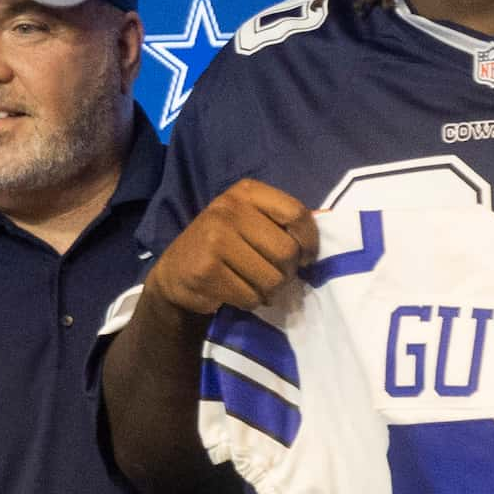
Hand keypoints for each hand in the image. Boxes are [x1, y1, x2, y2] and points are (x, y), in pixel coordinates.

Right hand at [142, 179, 319, 320]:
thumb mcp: (250, 220)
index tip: (305, 258)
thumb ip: (281, 223)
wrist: (176, 271)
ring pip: (271, 278)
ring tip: (255, 286)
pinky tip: (237, 293)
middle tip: (274, 276)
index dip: (309, 241)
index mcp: (246, 192)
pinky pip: (251, 296)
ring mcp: (215, 239)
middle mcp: (228, 209)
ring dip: (270, 291)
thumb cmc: (224, 245)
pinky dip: (250, 302)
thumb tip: (317, 242)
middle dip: (287, 272)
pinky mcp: (206, 271)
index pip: (296, 213)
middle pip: (286, 251)